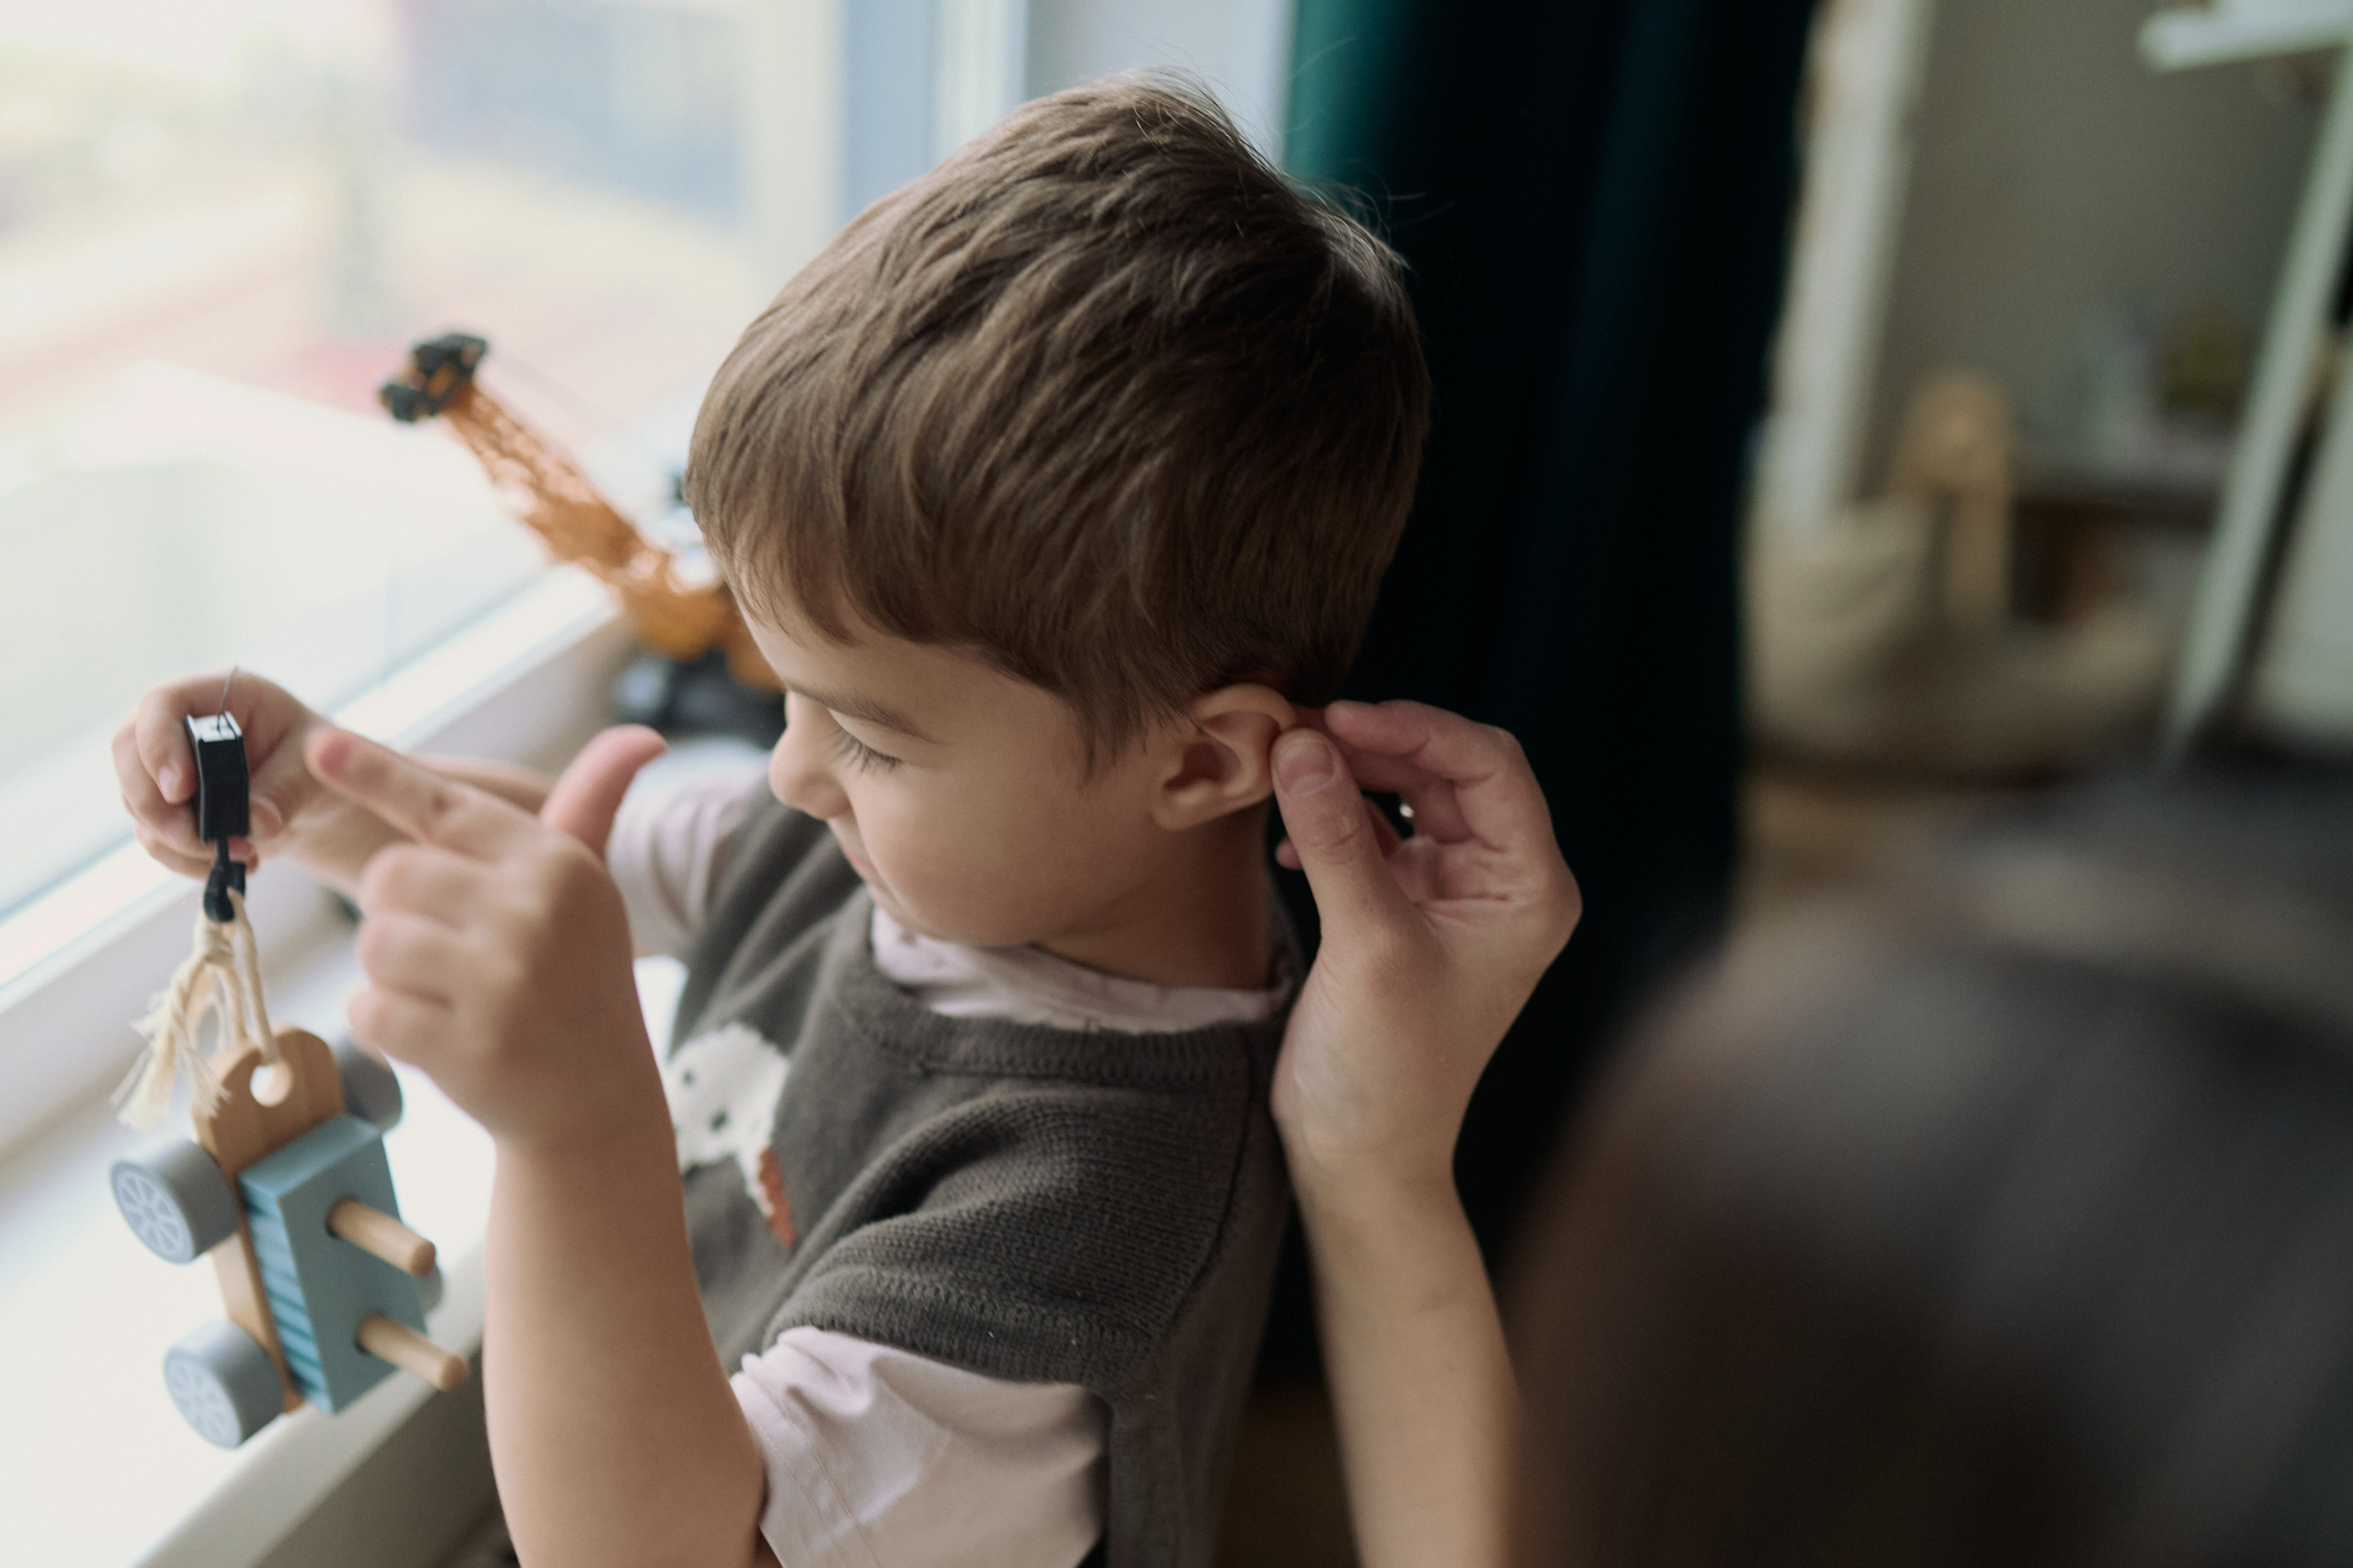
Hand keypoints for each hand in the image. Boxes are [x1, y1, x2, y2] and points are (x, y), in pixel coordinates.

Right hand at [116, 670, 325, 877]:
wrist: (313, 796)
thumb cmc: (315, 763)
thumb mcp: (314, 769)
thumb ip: (286, 791)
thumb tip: (255, 824)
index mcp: (219, 694)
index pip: (162, 703)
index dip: (159, 745)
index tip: (180, 790)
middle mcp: (178, 723)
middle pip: (129, 753)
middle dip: (156, 806)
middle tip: (195, 839)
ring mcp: (164, 764)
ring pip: (136, 802)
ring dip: (177, 841)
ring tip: (242, 854)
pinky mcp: (165, 805)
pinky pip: (153, 836)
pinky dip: (184, 859)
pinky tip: (231, 864)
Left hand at [308, 724, 668, 1145]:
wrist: (596, 1100)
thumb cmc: (577, 979)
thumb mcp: (587, 890)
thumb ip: (590, 808)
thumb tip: (644, 736)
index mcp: (555, 862)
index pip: (445, 807)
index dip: (374, 774)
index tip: (317, 746)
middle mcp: (533, 910)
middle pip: (389, 876)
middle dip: (395, 912)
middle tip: (445, 952)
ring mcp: (502, 978)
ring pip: (373, 942)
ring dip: (388, 973)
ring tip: (445, 996)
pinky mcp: (467, 1043)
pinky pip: (369, 1011)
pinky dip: (384, 1028)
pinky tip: (435, 1038)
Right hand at [1268, 701, 1579, 1198]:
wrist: (1362, 1158)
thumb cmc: (1390, 1069)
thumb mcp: (1367, 943)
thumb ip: (1336, 837)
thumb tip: (1301, 744)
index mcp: (1529, 887)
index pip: (1489, 766)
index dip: (1416, 728)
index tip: (1339, 717)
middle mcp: (1500, 882)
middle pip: (1447, 770)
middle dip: (1376, 743)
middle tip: (1300, 730)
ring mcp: (1451, 895)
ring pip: (1406, 795)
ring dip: (1347, 776)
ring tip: (1286, 765)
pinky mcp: (1402, 911)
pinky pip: (1373, 834)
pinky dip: (1332, 821)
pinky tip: (1290, 836)